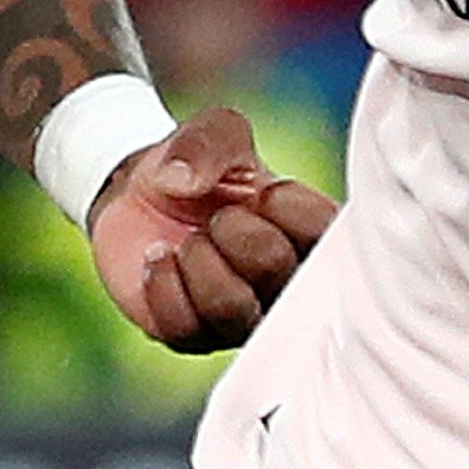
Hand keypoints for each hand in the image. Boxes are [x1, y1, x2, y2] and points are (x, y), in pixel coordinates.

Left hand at [87, 105, 332, 352]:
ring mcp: (244, 316)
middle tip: (218, 217)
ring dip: (199, 261)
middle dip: (235, 231)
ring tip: (189, 241)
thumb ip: (211, 140)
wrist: (138, 195)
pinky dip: (161, 283)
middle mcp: (286, 284)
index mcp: (310, 236)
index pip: (330, 239)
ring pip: (233, 309)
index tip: (263, 192)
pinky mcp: (196, 336)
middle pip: (278, 273)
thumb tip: (181, 181)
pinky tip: (160, 259)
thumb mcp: (213, 132)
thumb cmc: (198, 168)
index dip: (290, 211)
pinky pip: (184, 326)